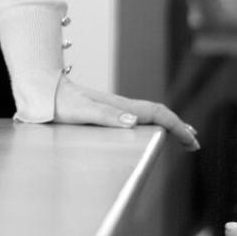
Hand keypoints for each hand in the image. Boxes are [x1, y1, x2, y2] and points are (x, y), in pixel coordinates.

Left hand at [52, 76, 200, 150]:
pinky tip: (148, 131)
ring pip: (148, 117)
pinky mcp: (105, 113)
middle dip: (178, 127)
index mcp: (119, 107)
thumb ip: (105, 115)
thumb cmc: (59, 103)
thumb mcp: (81, 111)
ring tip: (181, 137)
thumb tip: (134, 120)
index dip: (176, 126)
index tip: (191, 140)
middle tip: (194, 143)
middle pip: (157, 115)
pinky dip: (151, 126)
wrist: (42, 92)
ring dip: (167, 126)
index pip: (157, 114)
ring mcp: (113, 109)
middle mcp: (120, 106)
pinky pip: (137, 119)